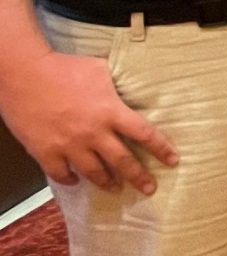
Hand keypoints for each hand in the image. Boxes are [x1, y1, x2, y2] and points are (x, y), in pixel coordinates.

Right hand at [0, 49, 175, 192]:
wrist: (24, 74)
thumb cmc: (63, 67)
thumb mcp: (100, 70)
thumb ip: (117, 85)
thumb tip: (130, 88)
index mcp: (110, 112)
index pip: (145, 135)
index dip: (161, 149)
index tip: (173, 161)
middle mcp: (93, 133)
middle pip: (123, 161)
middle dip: (139, 177)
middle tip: (149, 188)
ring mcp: (68, 145)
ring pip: (94, 172)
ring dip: (107, 182)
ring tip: (116, 188)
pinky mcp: (44, 151)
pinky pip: (61, 173)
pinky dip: (69, 179)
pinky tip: (76, 181)